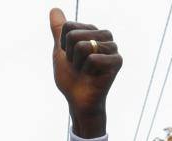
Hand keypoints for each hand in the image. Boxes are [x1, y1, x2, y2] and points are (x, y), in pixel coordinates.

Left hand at [49, 8, 121, 136]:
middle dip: (69, 55)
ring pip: (82, 45)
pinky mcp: (117, 61)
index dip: (63, 46)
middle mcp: (104, 36)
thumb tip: (54, 9)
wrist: (78, 100)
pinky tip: (92, 76)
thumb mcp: (61, 52)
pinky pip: (93, 58)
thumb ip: (58, 30)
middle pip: (73, 35)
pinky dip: (86, 70)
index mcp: (91, 31)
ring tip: (85, 70)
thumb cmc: (71, 78)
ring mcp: (112, 47)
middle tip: (78, 66)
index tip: (70, 57)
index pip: (68, 27)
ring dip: (77, 63)